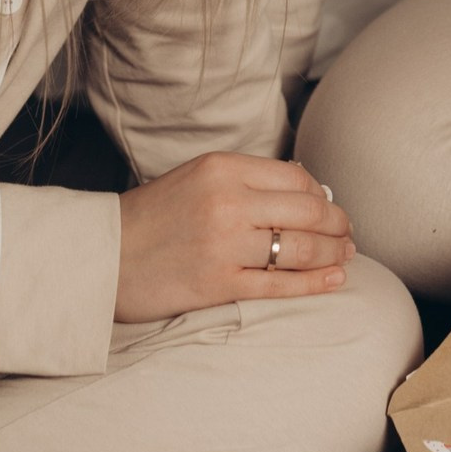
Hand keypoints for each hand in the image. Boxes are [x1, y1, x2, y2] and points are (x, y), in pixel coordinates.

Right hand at [115, 152, 354, 322]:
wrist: (102, 255)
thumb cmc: (154, 215)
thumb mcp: (200, 175)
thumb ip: (249, 178)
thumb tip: (307, 185)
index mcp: (224, 168)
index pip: (296, 178)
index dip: (322, 196)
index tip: (330, 208)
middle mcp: (228, 201)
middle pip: (307, 211)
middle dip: (338, 224)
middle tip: (348, 233)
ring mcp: (225, 244)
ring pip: (300, 247)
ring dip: (333, 253)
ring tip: (346, 255)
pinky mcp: (218, 284)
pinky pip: (279, 284)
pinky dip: (314, 282)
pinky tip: (333, 279)